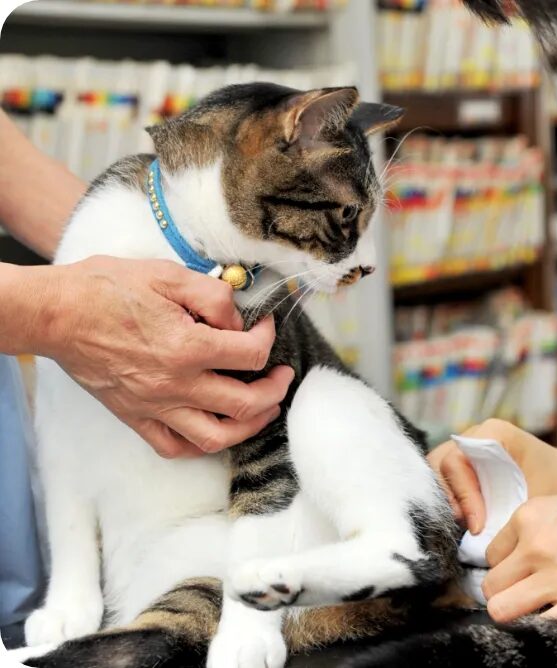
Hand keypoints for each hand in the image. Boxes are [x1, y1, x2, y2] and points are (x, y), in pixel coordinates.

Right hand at [32, 256, 292, 457]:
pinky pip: (175, 447)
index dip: (267, 339)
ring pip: (216, 437)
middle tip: (282, 376)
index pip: (250, 355)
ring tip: (264, 409)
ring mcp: (155, 407)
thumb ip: (214, 297)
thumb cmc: (108, 289)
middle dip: (275, 390)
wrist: (56, 314)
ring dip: (250, 426)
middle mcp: (175, 384)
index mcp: (187, 347)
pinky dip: (201, 444)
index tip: (264, 329)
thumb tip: (240, 320)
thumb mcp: (169, 276)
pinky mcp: (136, 417)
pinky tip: (217, 427)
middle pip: (245, 404)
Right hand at [428, 418, 556, 532]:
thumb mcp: (540, 498)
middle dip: (447, 498)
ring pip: (436, 470)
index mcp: (492, 433)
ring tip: (462, 526)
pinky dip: (448, 499)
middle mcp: (475, 434)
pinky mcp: (468, 462)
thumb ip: (510, 516)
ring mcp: (468, 446)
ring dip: (444, 499)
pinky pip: (444, 477)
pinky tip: (463, 522)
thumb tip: (482, 546)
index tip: (478, 527)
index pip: (456, 462)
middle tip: (465, 527)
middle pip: (438, 463)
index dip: (462, 496)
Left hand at [482, 471, 556, 622]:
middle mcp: (536, 547)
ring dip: (515, 613)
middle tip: (523, 594)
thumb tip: (520, 553)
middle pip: (491, 586)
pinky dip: (546, 628)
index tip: (517, 573)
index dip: (504, 567)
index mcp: (530, 517)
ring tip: (536, 610)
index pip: (491, 555)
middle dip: (504, 592)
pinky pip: (543, 628)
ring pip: (502, 610)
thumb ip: (539, 527)